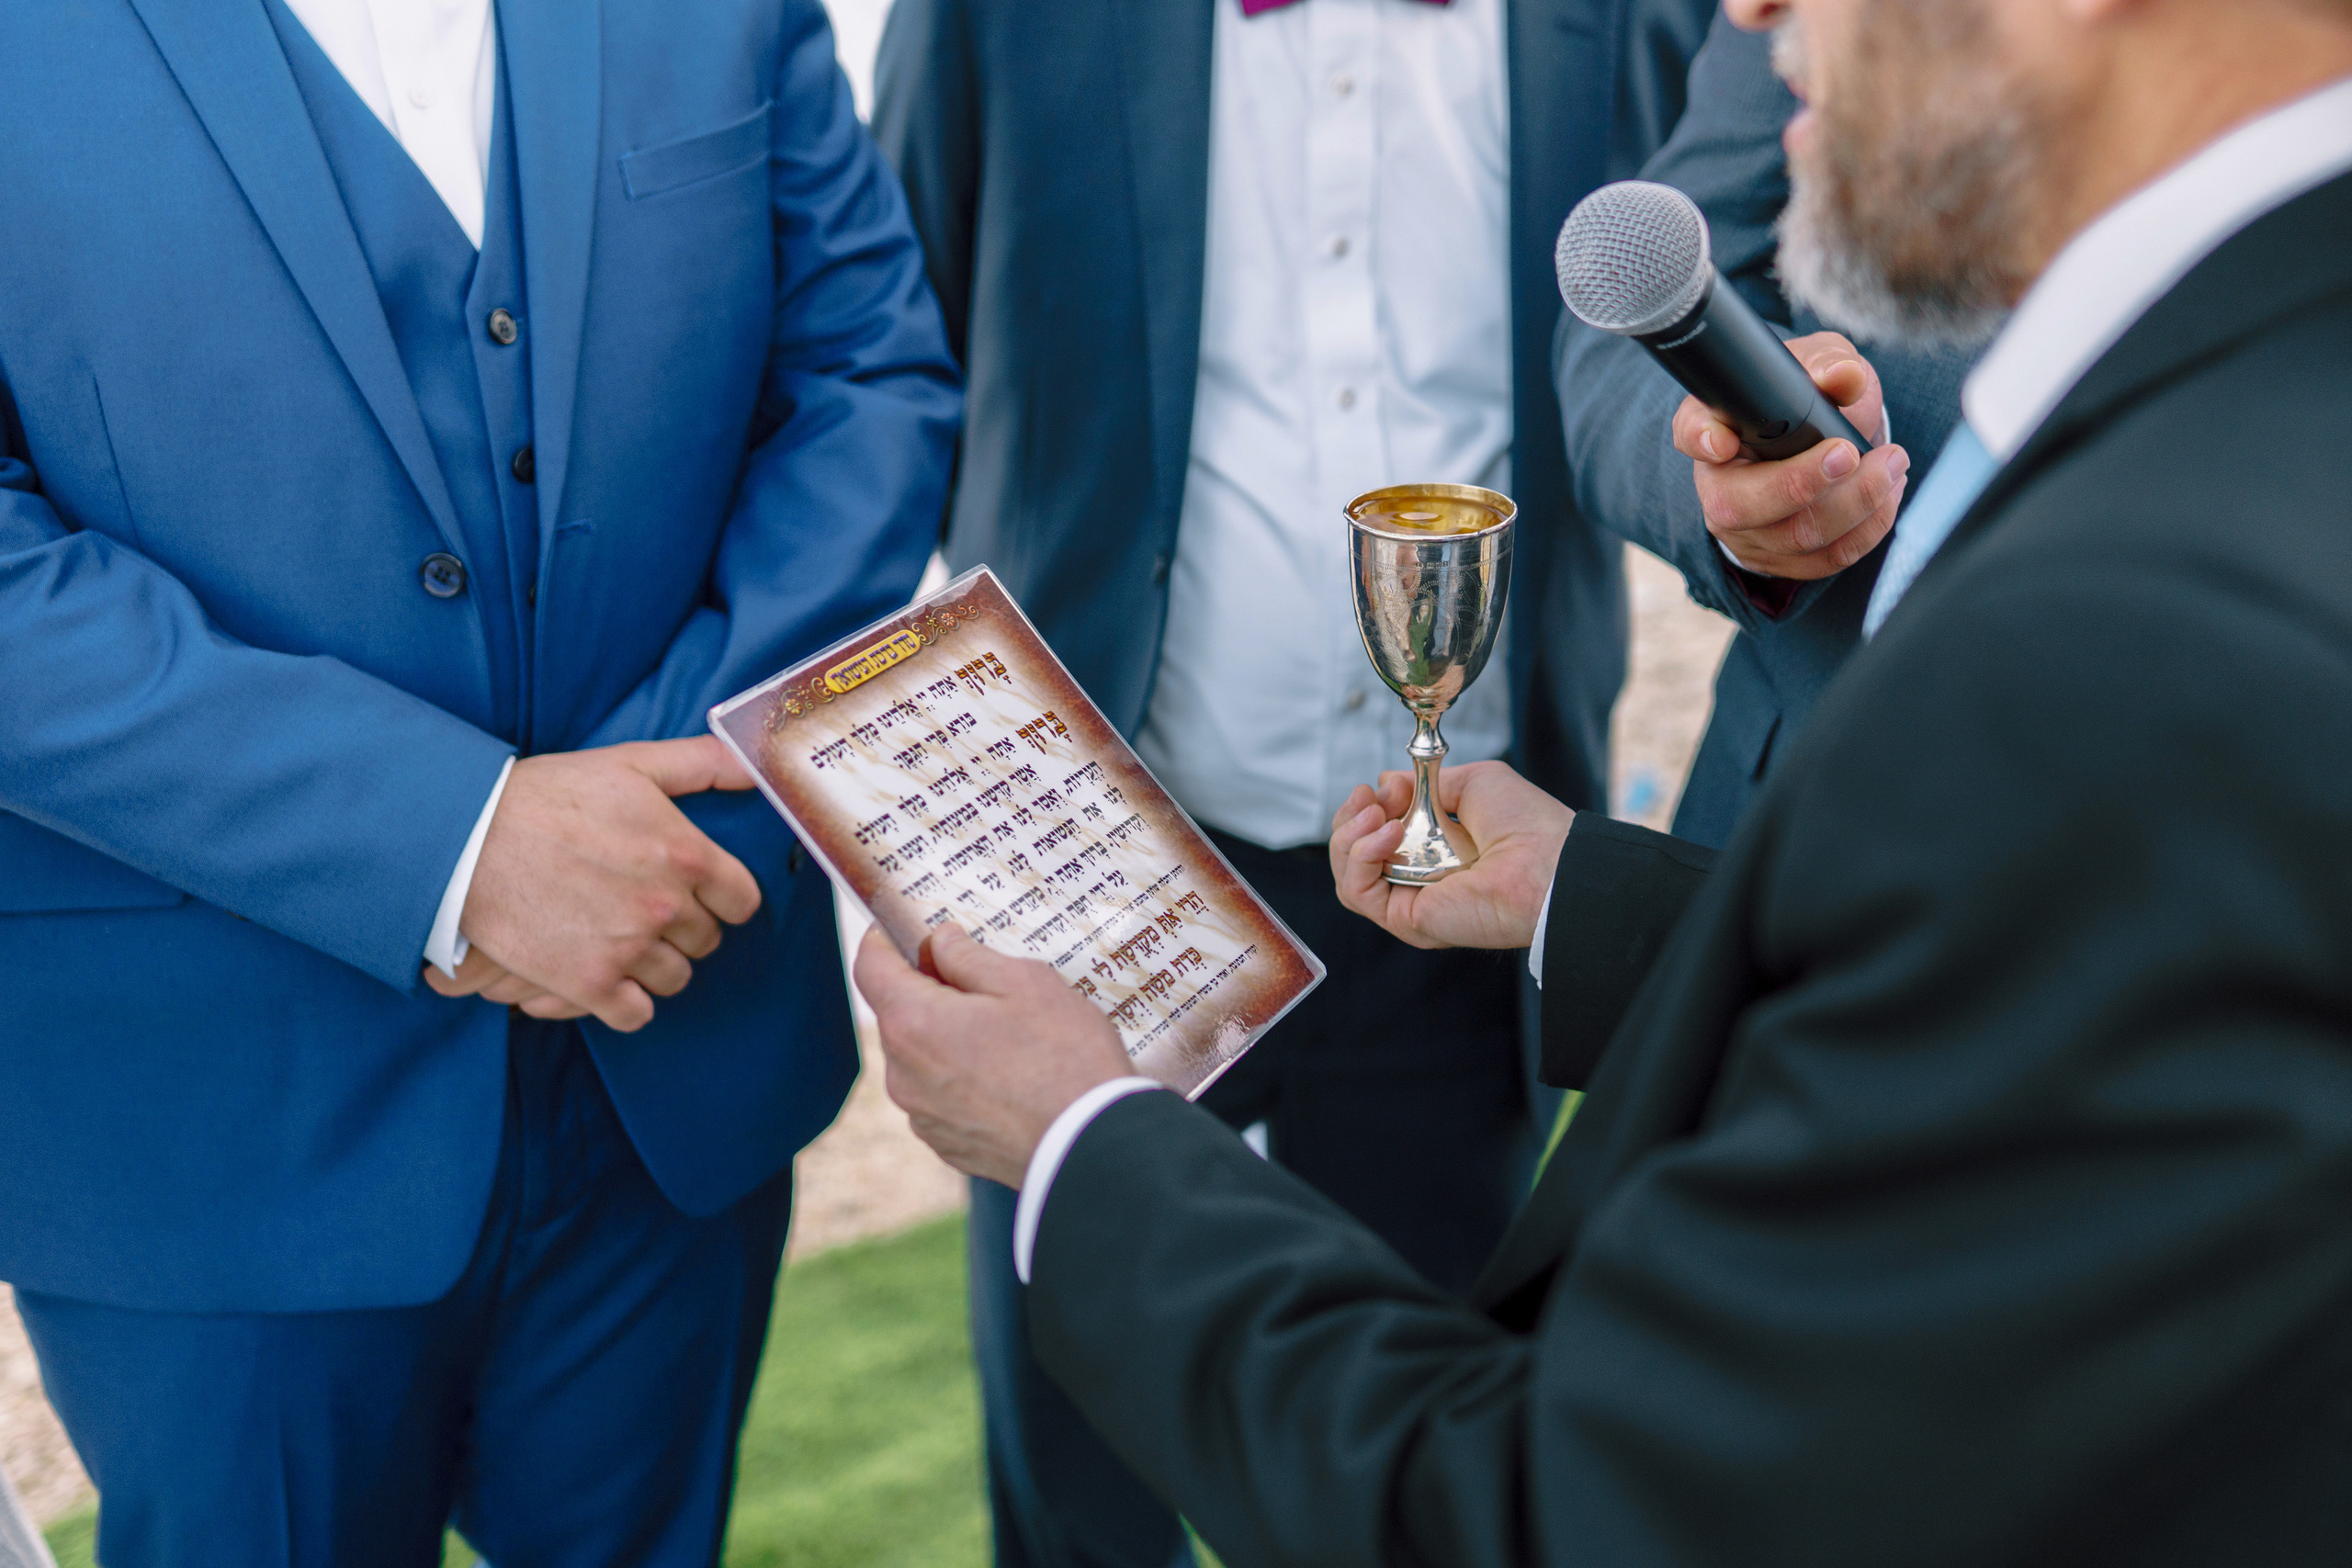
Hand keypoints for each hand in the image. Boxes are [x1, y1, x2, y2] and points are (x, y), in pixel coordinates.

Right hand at [428, 736, 762, 1032]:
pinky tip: (605, 976)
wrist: (466, 837)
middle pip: (706, 941)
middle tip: (648, 911)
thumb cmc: (547, 795)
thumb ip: (702, 764)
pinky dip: (625, 1001)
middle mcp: (666, 905)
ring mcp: (628, 948)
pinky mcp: (588, 983)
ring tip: (624, 940)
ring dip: (656, 964)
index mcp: (686, 854)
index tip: (699, 893)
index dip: (722, 898)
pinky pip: (635, 1014)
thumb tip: (754, 764)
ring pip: (674, 978)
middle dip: (685, 928)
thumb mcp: (632, 764)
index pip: (742, 902)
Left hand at [855, 924, 1134, 1187]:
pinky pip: (940, 1096)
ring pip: (920, 1057)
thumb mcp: (1025, 983)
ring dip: (947, 1038)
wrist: (1093, 1146)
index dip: (883, 938)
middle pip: (899, 1014)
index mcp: (914, 1023)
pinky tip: (1009, 1077)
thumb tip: (940, 943)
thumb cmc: (1064, 1057)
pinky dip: (961, 1079)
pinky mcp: (946, 1144)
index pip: (871, 967)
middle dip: (929, 991)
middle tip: (982, 981)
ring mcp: (922, 1115)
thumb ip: (969, 957)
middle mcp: (903, 1074)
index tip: (903, 927)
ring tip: (1007, 1036)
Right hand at [1329, 760, 1572, 951]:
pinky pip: (1357, 892)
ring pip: (1347, 874)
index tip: (1380, 787)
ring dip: (1348, 837)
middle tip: (1370, 798)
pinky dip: (1360, 857)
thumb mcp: (1472, 781)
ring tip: (1377, 814)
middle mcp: (1417, 877)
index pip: (1374, 832)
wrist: (1548, 862)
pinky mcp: (1406, 920)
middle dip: (1350, 818)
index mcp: (1433, 848)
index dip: (1368, 807)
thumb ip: (1425, 781)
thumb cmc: (1525, 822)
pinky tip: (1388, 833)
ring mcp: (1410, 900)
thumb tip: (1385, 783)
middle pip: (1352, 853)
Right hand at [1675, 331, 1911, 580]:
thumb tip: (1844, 376)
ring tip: (1891, 464)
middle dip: (1802, 483)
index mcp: (1714, 425)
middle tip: (1850, 452)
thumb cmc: (1810, 397)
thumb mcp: (1819, 365)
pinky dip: (1867, 529)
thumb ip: (1829, 364)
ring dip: (1855, 503)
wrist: (1825, 440)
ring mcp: (1744, 532)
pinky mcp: (1779, 560)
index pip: (1691, 432)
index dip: (1702, 439)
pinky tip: (1888, 494)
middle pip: (1740, 505)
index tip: (1723, 441)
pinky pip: (1825, 559)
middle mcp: (1717, 487)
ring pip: (1794, 537)